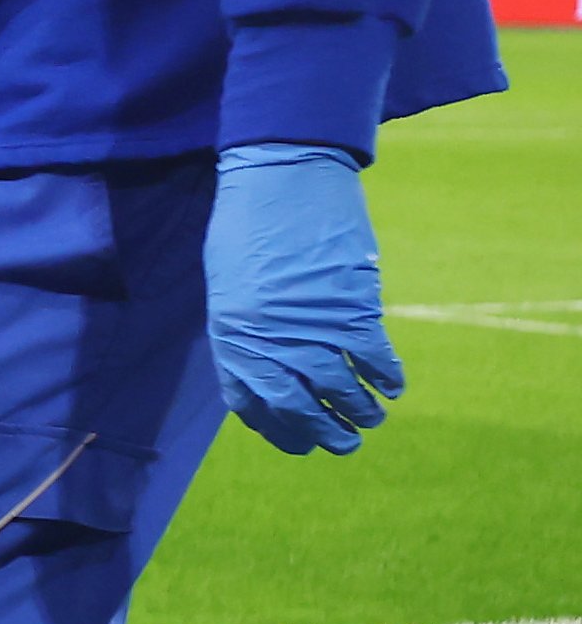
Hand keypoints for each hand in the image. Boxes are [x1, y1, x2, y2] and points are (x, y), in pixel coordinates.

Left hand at [206, 142, 405, 456]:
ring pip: (340, 389)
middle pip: (299, 407)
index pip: (251, 404)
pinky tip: (393, 386)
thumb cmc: (248, 226)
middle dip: (324, 433)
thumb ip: (247, 328)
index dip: (278, 429)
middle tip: (346, 445)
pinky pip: (373, 357)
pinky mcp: (351, 307)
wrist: (282, 178)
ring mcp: (310, 326)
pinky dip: (386, 377)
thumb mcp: (231, 284)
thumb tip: (272, 367)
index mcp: (232, 336)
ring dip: (360, 411)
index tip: (299, 442)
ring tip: (373, 419)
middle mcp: (268, 340)